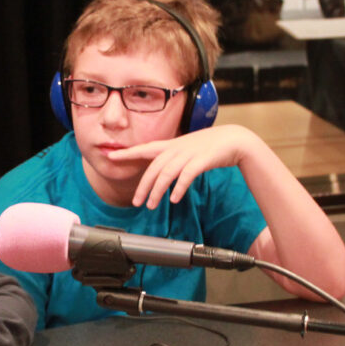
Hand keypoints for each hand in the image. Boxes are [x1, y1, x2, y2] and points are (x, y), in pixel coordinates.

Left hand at [108, 126, 250, 208]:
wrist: (233, 140)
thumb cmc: (209, 147)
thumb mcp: (186, 149)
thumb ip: (172, 158)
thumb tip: (159, 173)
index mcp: (171, 145)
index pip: (145, 149)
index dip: (127, 153)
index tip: (111, 156)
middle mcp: (177, 148)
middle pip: (154, 168)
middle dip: (143, 186)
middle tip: (137, 202)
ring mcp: (189, 153)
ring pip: (167, 174)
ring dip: (157, 191)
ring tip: (152, 205)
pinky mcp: (202, 160)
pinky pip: (186, 175)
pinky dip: (179, 188)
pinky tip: (174, 199)